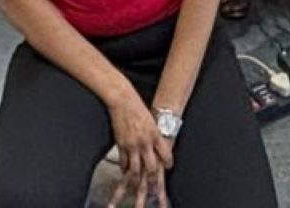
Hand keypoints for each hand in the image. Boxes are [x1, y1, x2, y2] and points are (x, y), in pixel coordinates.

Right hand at [106, 90, 172, 205]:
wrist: (123, 100)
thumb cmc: (138, 108)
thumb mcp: (151, 121)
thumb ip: (155, 136)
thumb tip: (158, 147)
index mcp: (155, 135)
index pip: (166, 155)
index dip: (168, 164)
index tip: (168, 168)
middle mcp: (145, 142)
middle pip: (151, 168)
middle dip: (152, 181)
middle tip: (153, 189)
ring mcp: (132, 145)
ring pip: (136, 170)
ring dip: (136, 181)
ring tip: (136, 189)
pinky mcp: (121, 144)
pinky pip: (124, 163)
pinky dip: (124, 170)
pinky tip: (125, 174)